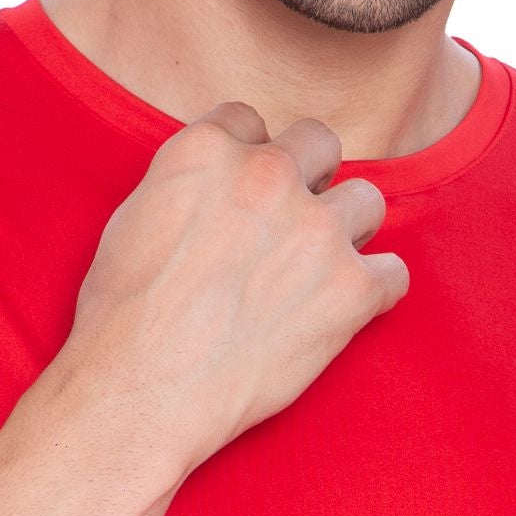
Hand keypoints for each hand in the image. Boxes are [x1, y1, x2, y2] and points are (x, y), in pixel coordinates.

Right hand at [63, 103, 406, 479]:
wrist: (139, 395)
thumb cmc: (121, 320)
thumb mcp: (133, 219)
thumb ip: (188, 183)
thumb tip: (214, 185)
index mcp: (207, 150)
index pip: (252, 120)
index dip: (250, 158)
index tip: (244, 197)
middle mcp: (267, 175)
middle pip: (320, 143)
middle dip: (309, 178)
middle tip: (288, 229)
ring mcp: (316, 230)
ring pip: (366, 201)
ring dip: (346, 232)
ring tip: (315, 275)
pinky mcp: (351, 289)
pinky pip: (394, 273)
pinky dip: (374, 293)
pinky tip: (342, 312)